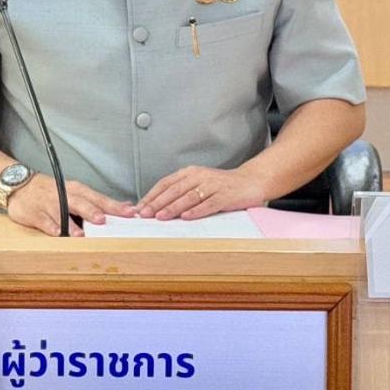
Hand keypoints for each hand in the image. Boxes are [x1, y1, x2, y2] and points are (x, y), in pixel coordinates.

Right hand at [7, 174, 135, 236]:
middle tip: (102, 220)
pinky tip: (56, 233)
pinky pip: (43, 220)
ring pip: (61, 213)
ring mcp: (49, 204)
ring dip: (70, 224)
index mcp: (77, 190)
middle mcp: (65, 195)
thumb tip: (127, 205)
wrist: (21, 186)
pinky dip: (49, 226)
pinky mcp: (35, 212)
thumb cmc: (54, 192)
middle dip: (91, 211)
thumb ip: (100, 201)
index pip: (99, 198)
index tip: (129, 213)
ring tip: (80, 235)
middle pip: (81, 203)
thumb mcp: (77, 192)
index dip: (114, 206)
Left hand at [138, 166, 268, 220]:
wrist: (250, 181)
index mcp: (190, 172)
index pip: (165, 183)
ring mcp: (213, 186)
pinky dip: (197, 211)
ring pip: (188, 197)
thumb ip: (181, 191)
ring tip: (160, 217)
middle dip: (157, 203)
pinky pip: (209, 204)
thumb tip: (157, 206)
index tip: (138, 207)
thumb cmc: (221, 186)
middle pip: (174, 190)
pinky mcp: (225, 196)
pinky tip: (186, 217)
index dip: (151, 195)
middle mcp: (200, 176)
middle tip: (144, 214)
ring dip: (173, 207)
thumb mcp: (199, 183)